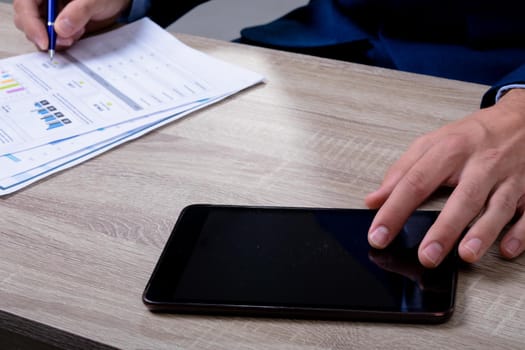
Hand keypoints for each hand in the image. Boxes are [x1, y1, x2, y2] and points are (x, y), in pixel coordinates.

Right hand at [13, 0, 130, 50]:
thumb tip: (61, 30)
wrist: (119, 1)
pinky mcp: (58, 21)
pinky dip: (62, 40)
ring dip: (54, 38)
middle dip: (42, 34)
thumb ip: (79, 12)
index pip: (25, 4)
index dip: (30, 23)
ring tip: (76, 34)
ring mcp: (50, 9)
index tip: (44, 41)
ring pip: (38, 28)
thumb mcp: (96, 0)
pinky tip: (77, 34)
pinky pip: (51, 34)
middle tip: (64, 42)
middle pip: (26, 17)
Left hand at [365, 89, 524, 266]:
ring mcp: (509, 177)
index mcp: (450, 150)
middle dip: (443, 230)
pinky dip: (521, 231)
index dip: (394, 210)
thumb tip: (374, 199)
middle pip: (462, 197)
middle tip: (426, 256)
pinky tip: (507, 248)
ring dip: (482, 232)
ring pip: (498, 206)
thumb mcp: (432, 143)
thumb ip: (401, 171)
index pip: (416, 182)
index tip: (378, 235)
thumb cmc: (472, 135)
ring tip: (465, 255)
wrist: (522, 119)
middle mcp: (481, 164)